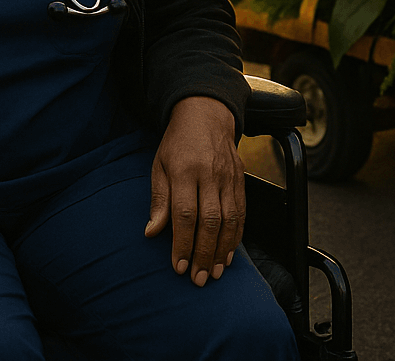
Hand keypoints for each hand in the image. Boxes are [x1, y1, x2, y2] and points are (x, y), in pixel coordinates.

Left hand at [144, 96, 243, 286]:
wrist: (207, 114)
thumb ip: (159, 199)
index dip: (183, 243)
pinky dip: (237, 236)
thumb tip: (152, 232)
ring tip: (215, 272)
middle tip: (198, 279)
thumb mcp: (159, 165)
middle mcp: (210, 174)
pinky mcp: (241, 179)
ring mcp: (228, 177)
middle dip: (204, 253)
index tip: (179, 266)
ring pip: (230, 219)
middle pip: (210, 221)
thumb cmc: (177, 144)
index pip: (185, 213)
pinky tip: (229, 254)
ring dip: (223, 250)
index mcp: (185, 170)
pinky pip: (242, 212)